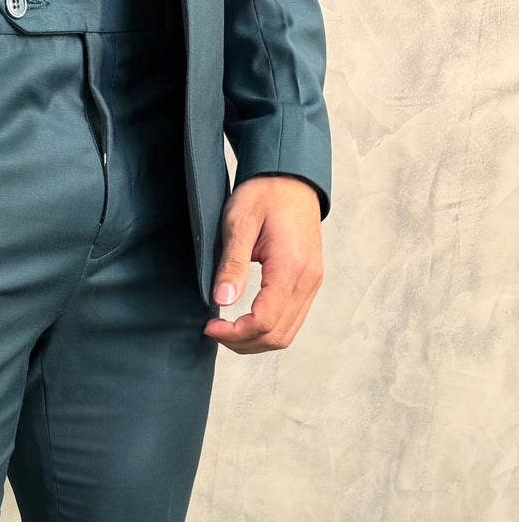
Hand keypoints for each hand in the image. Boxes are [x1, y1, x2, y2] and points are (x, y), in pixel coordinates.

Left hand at [203, 175, 323, 353]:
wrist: (291, 178)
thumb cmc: (265, 194)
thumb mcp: (239, 223)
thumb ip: (232, 264)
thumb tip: (222, 300)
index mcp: (291, 266)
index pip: (264, 321)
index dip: (235, 333)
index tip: (209, 325)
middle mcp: (307, 280)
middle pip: (276, 336)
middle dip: (242, 342)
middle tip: (214, 331)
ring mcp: (311, 283)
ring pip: (285, 334)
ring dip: (254, 341)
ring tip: (227, 330)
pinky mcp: (308, 283)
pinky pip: (290, 321)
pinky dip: (267, 330)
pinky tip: (245, 322)